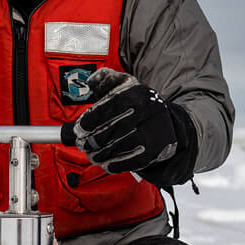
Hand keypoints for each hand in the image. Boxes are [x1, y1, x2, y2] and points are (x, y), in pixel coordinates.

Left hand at [61, 68, 188, 175]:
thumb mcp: (124, 85)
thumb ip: (105, 79)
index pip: (107, 109)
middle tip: (82, 145)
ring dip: (99, 155)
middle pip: (110, 131)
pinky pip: (130, 161)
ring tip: (92, 155)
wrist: (166, 121)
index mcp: (137, 94)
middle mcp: (148, 111)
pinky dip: (114, 165)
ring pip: (117, 147)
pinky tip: (106, 163)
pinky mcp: (155, 150)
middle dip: (91, 141)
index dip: (89, 122)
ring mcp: (153, 131)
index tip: (78, 130)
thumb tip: (90, 80)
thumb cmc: (137, 104)